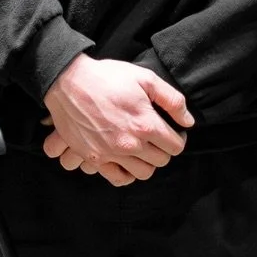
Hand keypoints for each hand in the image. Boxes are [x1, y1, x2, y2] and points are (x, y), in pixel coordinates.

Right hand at [42, 55, 191, 186]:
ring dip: (147, 163)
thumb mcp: (145, 78)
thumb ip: (172, 100)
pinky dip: (127, 174)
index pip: (175, 146)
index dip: (178, 138)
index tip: (173, 132)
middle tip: (158, 139)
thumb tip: (187, 121)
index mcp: (146, 124)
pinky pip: (119, 179)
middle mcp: (131, 143)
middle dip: (164, 150)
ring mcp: (111, 153)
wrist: (69, 82)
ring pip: (143, 173)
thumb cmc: (107, 77)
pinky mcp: (95, 158)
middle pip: (161, 160)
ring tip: (144, 150)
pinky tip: (127, 161)